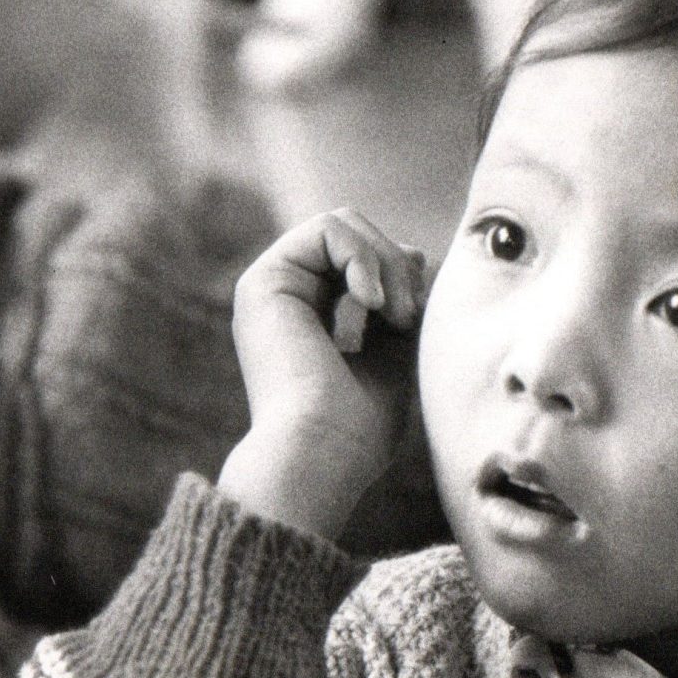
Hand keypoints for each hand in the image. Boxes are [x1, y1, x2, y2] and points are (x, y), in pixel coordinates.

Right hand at [216, 208, 425, 542]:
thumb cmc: (358, 425)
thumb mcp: (393, 350)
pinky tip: (374, 305)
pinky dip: (364, 258)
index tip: (413, 318)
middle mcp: (283, 296)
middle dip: (394, 264)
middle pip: (352, 234)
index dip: (398, 273)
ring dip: (384, 262)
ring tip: (395, 316)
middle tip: (406, 316)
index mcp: (307, 315)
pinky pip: (327, 228)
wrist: (323, 453)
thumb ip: (396, 302)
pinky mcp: (265, 280)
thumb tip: (413, 251)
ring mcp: (270, 286)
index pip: (360, 259)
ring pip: (342, 225)